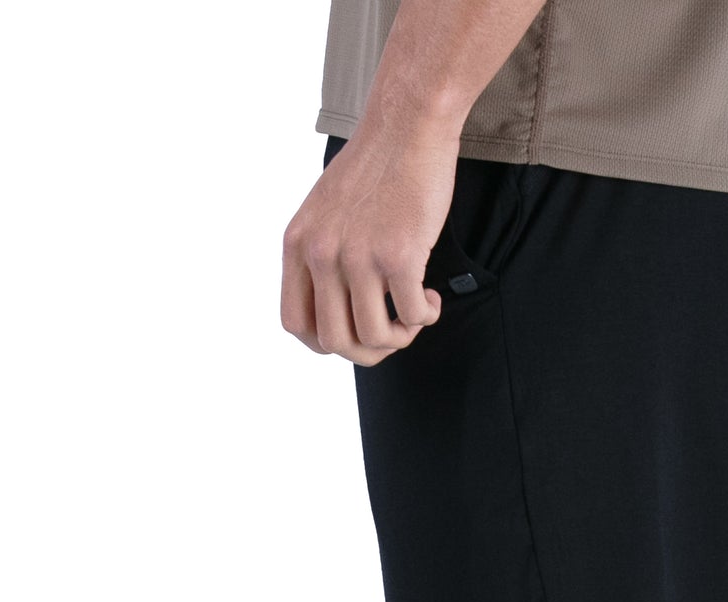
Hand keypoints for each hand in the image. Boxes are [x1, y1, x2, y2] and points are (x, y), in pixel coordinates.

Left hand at [280, 124, 454, 365]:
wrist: (407, 124)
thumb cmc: (375, 167)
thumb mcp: (325, 211)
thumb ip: (322, 255)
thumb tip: (336, 307)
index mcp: (298, 244)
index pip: (296, 324)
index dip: (325, 343)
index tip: (351, 334)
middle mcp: (321, 253)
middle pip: (335, 342)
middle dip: (367, 352)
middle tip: (391, 333)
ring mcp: (358, 256)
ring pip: (374, 337)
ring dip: (400, 337)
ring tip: (415, 313)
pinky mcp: (398, 255)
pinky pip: (412, 315)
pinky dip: (426, 316)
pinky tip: (431, 298)